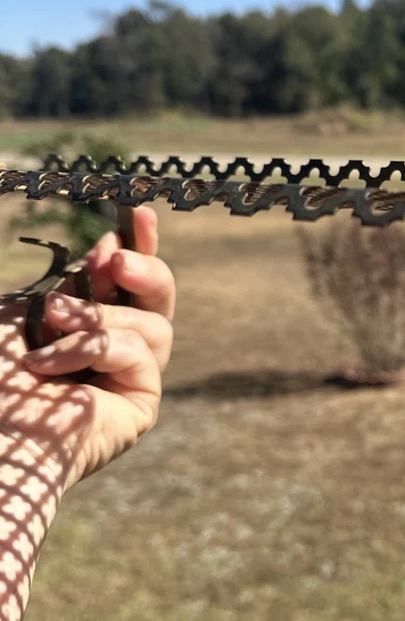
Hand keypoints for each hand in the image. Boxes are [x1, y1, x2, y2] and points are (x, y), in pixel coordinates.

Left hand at [0, 207, 174, 489]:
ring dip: (98, 317)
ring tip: (51, 324)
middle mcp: (115, 352)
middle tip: (114, 261)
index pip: (129, 283)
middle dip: (145, 271)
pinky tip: (51, 365)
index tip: (138, 214)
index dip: (141, 246)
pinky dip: (96, 349)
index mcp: (88, 325)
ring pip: (154, 325)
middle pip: (161, 299)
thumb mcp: (28, 306)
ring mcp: (131, 380)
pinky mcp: (140, 406)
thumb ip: (76, 280)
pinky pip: (142, 355)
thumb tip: (114, 247)